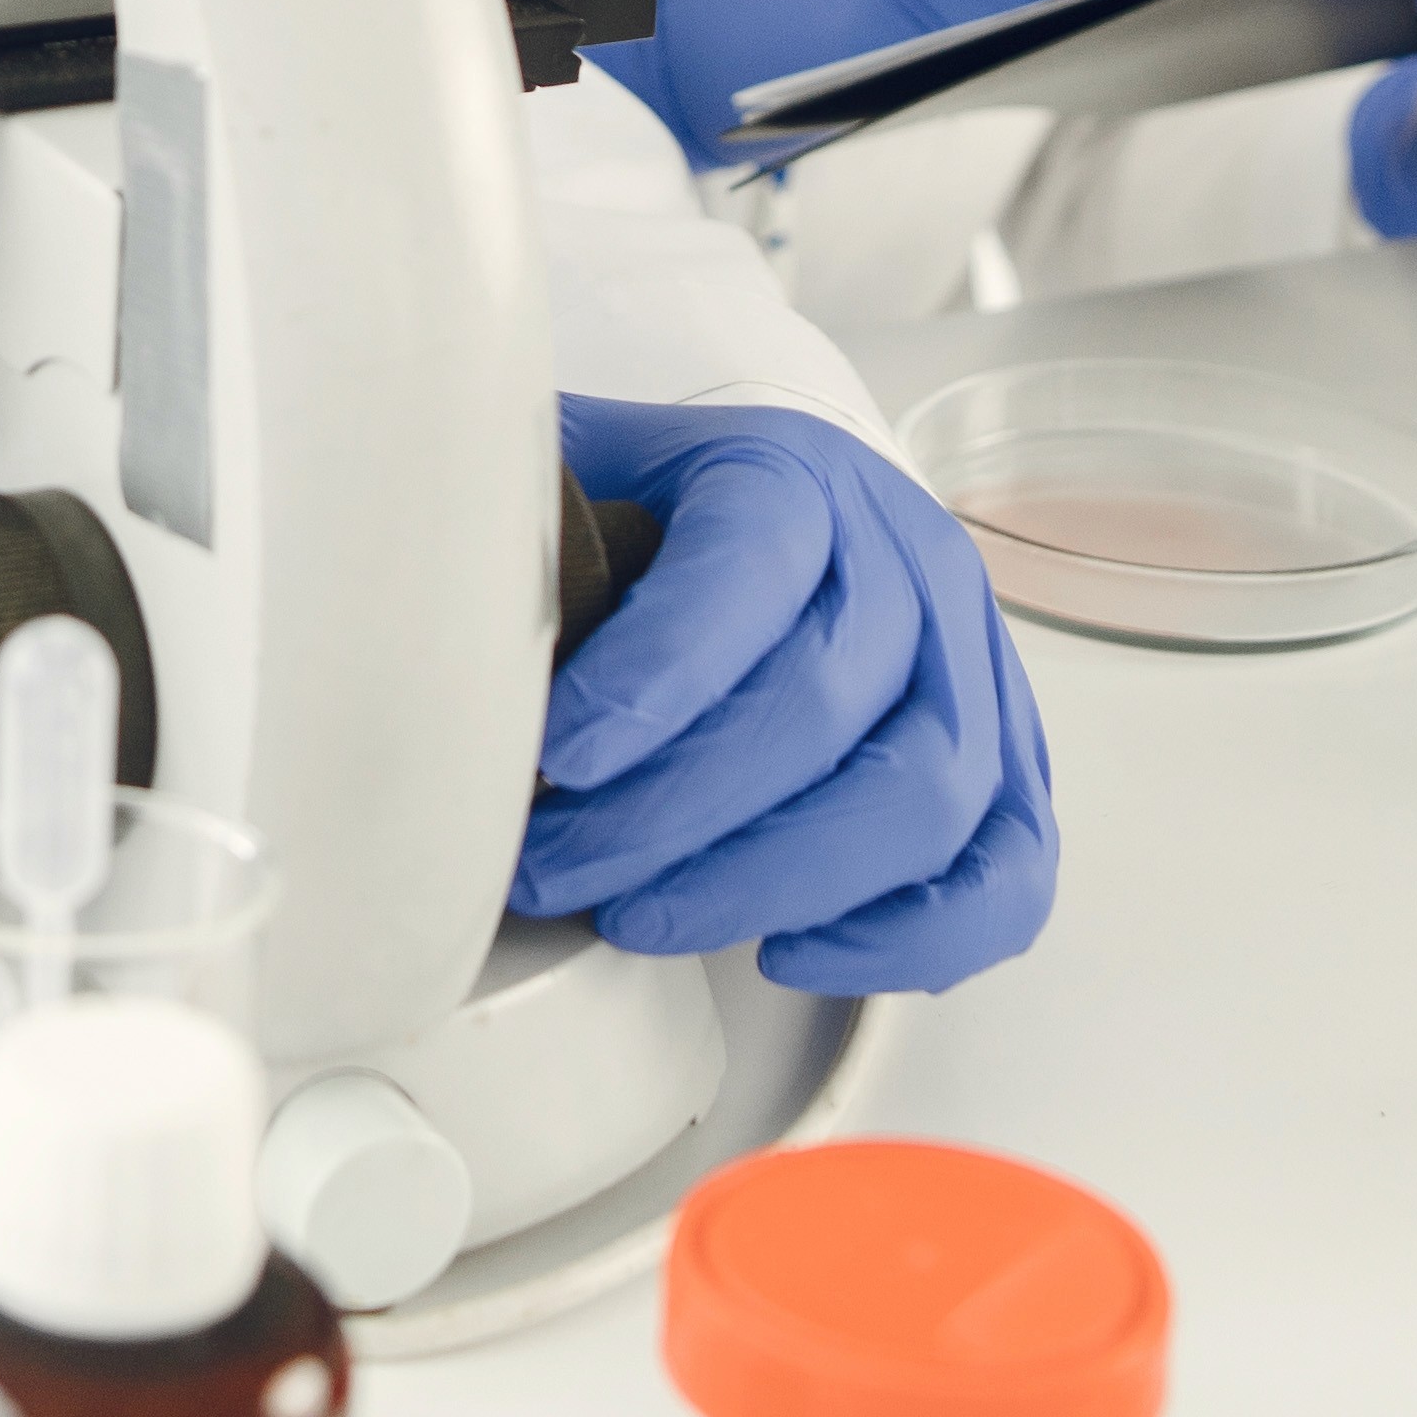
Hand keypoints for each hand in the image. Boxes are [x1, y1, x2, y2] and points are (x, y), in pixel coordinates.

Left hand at [513, 397, 1054, 991]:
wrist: (802, 511)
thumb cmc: (675, 516)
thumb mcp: (592, 465)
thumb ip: (520, 501)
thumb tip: (403, 566)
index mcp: (794, 474)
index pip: (746, 566)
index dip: (657, 673)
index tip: (557, 759)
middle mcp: (905, 560)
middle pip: (825, 700)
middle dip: (677, 812)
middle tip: (561, 870)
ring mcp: (976, 665)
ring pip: (921, 795)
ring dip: (771, 882)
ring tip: (641, 918)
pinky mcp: (1013, 764)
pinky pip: (1008, 870)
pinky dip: (909, 935)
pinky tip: (787, 951)